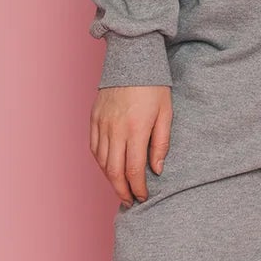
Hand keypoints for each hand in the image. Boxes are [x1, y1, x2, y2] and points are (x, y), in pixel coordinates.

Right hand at [90, 83, 172, 205]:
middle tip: (129, 201)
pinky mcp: (94, 118)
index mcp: (136, 129)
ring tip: (121, 188)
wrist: (131, 59)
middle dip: (122, 190)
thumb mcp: (166, 114)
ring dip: (110, 179)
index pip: (134, 169)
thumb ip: (161, 143)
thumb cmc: (153, 86)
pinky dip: (100, 162)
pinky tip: (109, 168)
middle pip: (114, 170)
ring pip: (102, 162)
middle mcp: (115, 129)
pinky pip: (94, 148)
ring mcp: (102, 124)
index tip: (143, 196)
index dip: (138, 188)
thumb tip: (156, 170)